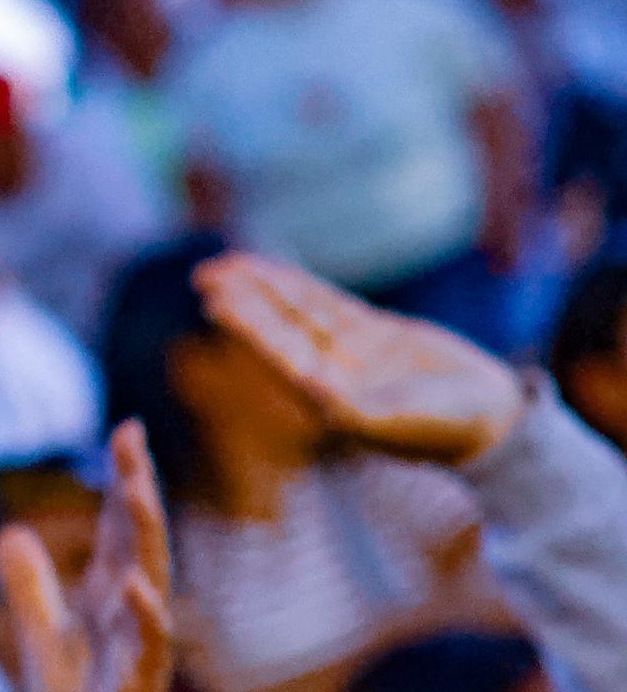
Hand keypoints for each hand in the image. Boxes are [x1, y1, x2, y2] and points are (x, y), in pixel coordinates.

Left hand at [0, 422, 202, 691]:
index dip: (123, 480)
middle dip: (135, 488)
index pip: (116, 530)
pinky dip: (147, 617)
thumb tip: (9, 533)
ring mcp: (141, 649)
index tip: (125, 429)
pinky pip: (148, 648)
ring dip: (143, 537)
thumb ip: (30, 589)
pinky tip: (141, 588)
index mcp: (108, 598)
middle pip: (137, 540)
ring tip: (136, 490)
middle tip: (131, 437)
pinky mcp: (140, 690)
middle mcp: (131, 614)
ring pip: (149, 582)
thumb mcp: (41, 640)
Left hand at [197, 252, 524, 464]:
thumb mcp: (402, 418)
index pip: (277, 353)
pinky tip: (273, 272)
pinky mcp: (373, 335)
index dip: (246, 325)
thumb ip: (359, 409)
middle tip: (203, 273)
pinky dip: (300, 287)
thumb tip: (317, 393)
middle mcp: (329, 375)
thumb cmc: (446, 427)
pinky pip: (328, 304)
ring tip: (225, 264)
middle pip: (277, 327)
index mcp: (325, 398)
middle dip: (242, 300)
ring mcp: (350, 353)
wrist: (488, 421)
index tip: (215, 301)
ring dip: (264, 288)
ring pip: (298, 311)